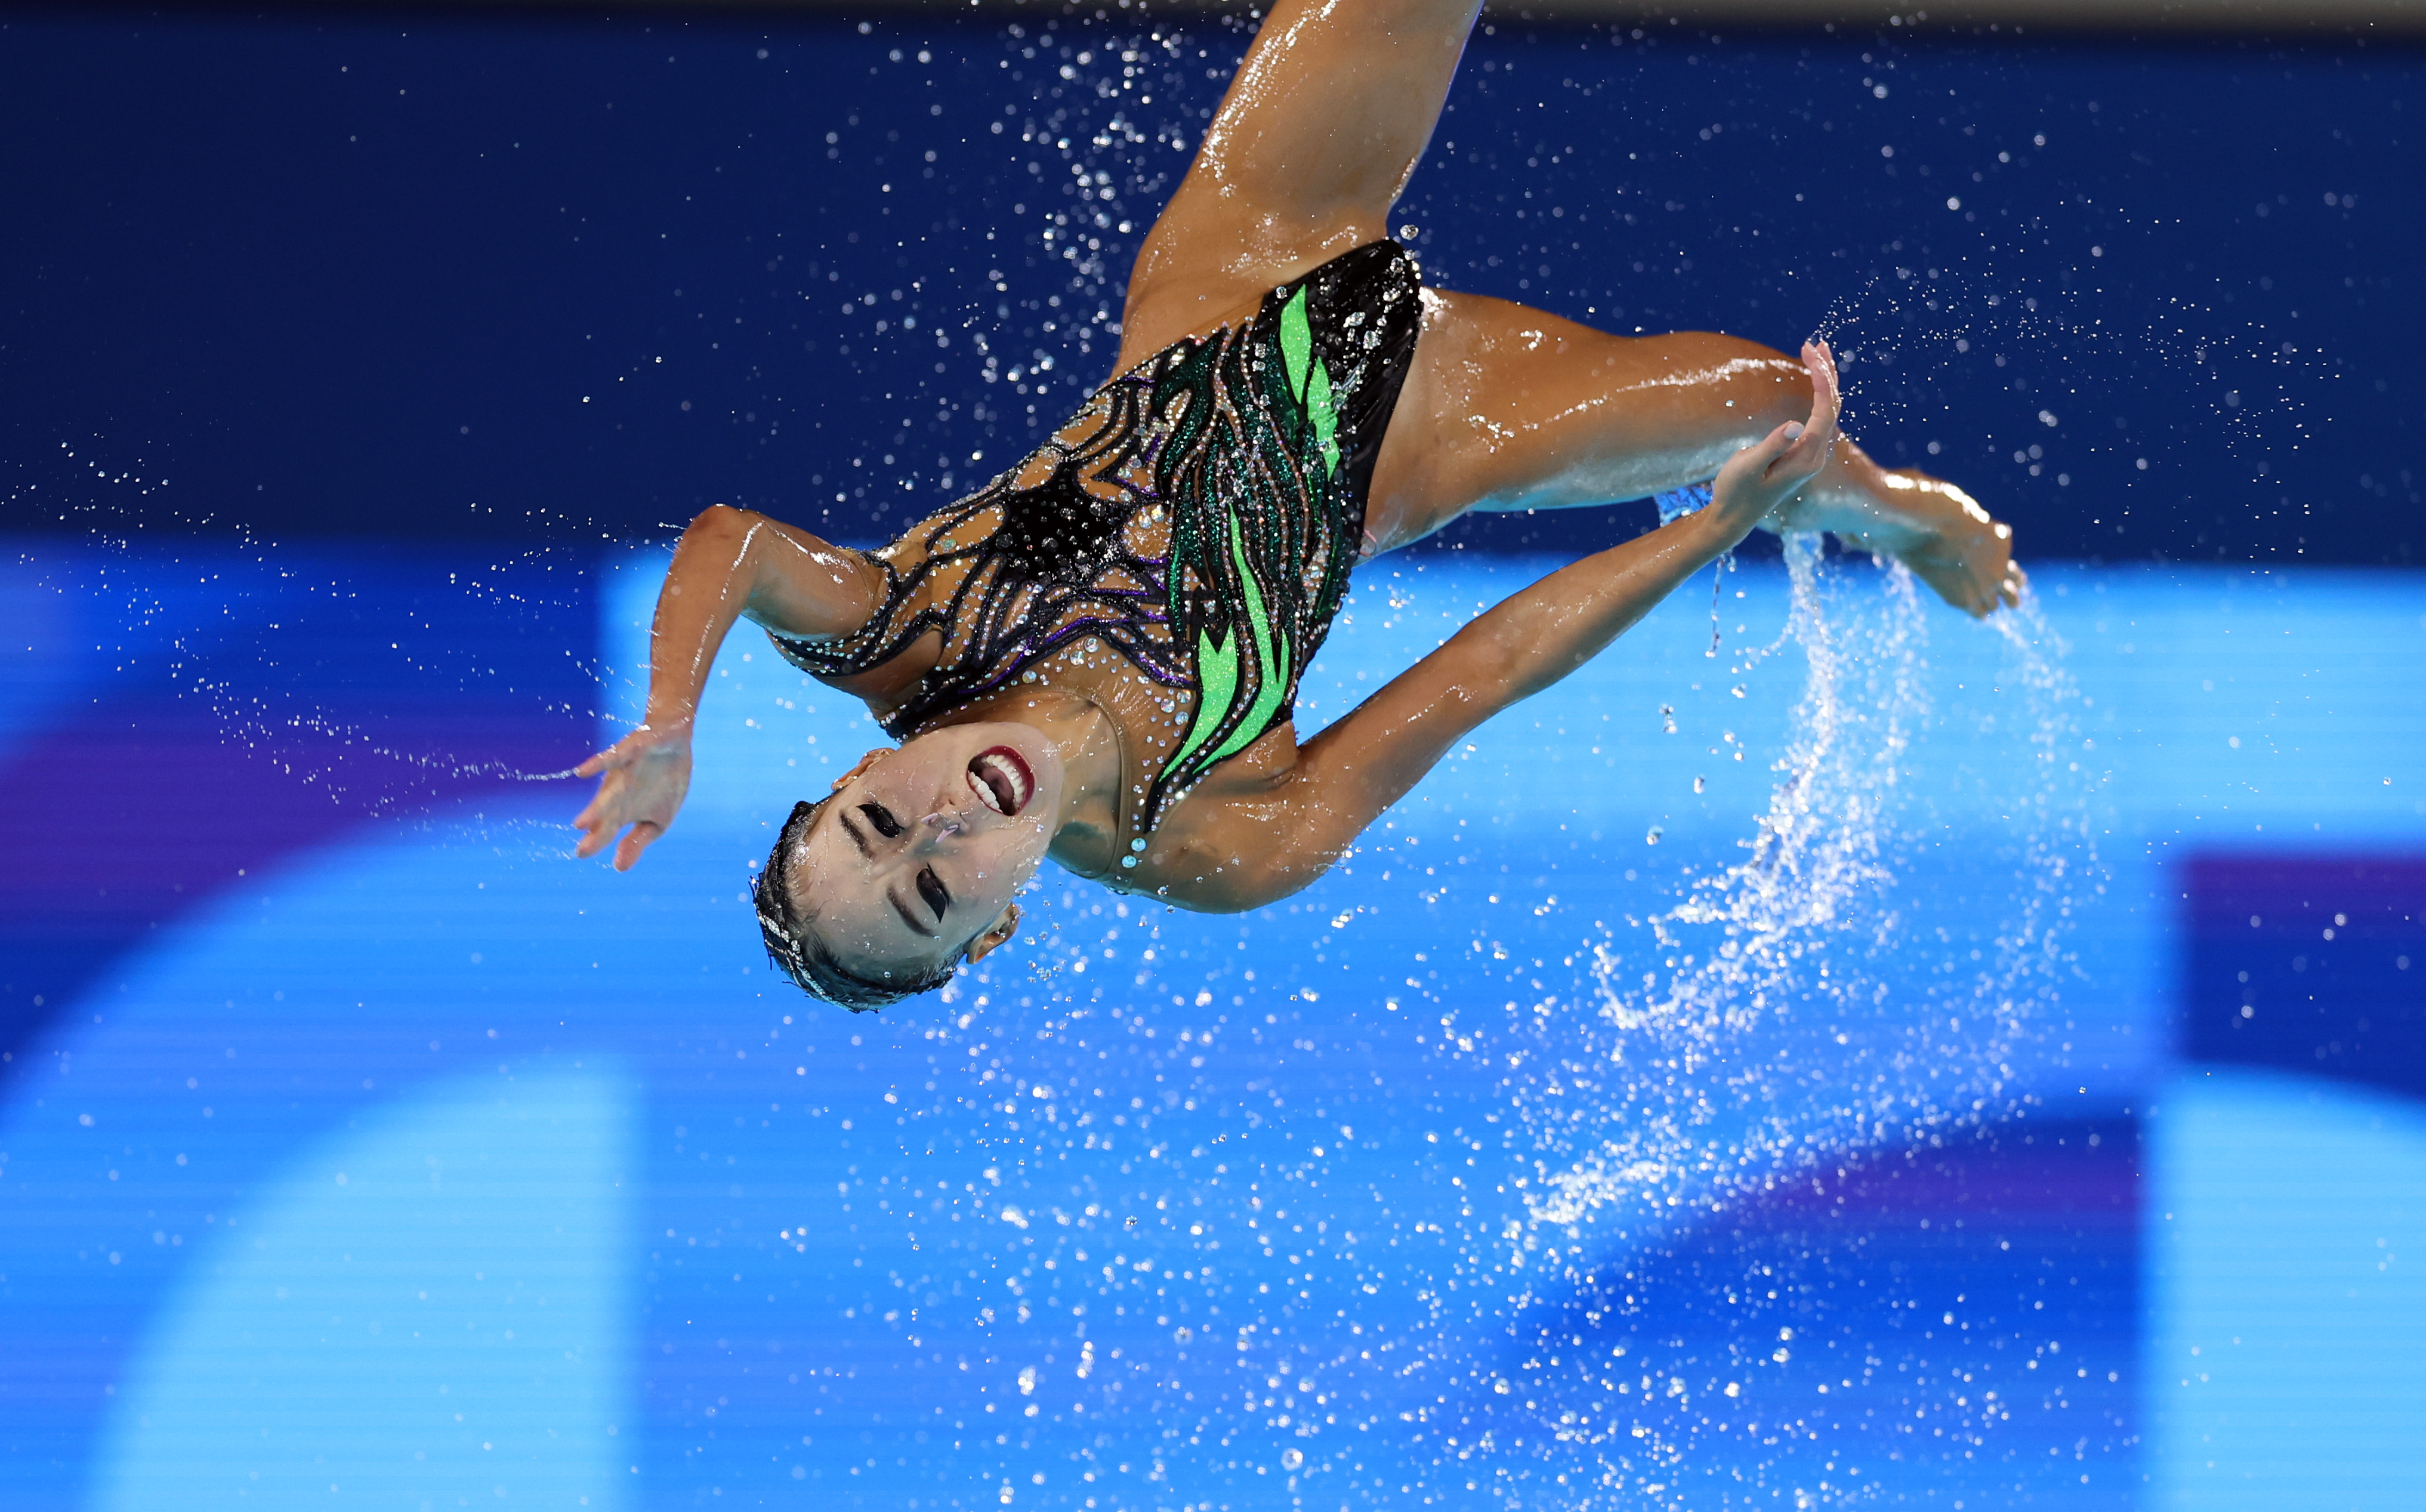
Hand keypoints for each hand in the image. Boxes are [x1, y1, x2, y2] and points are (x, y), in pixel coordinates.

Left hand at [572, 725, 693, 870]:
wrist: (674, 739)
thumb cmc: (664, 781)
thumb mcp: (659, 819)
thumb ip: (638, 841)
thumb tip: (619, 869)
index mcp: (624, 810)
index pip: (607, 829)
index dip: (596, 842)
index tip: (581, 854)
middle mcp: (619, 792)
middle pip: (606, 814)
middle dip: (595, 831)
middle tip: (582, 850)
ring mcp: (624, 772)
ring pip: (609, 791)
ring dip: (597, 808)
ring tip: (581, 823)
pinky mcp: (630, 750)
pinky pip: (613, 757)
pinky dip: (599, 764)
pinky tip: (582, 772)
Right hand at [1707, 339, 1840, 540]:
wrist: (1734, 517)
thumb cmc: (1736, 492)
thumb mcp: (1747, 467)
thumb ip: (1772, 446)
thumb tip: (1795, 424)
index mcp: (1806, 458)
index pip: (1824, 411)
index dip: (1821, 379)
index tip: (1807, 352)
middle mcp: (1815, 456)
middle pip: (1832, 406)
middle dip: (1826, 372)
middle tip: (1814, 343)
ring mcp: (1811, 455)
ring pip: (1829, 410)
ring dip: (1825, 380)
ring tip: (1817, 352)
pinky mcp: (1803, 453)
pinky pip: (1820, 417)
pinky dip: (1818, 394)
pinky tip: (1813, 380)